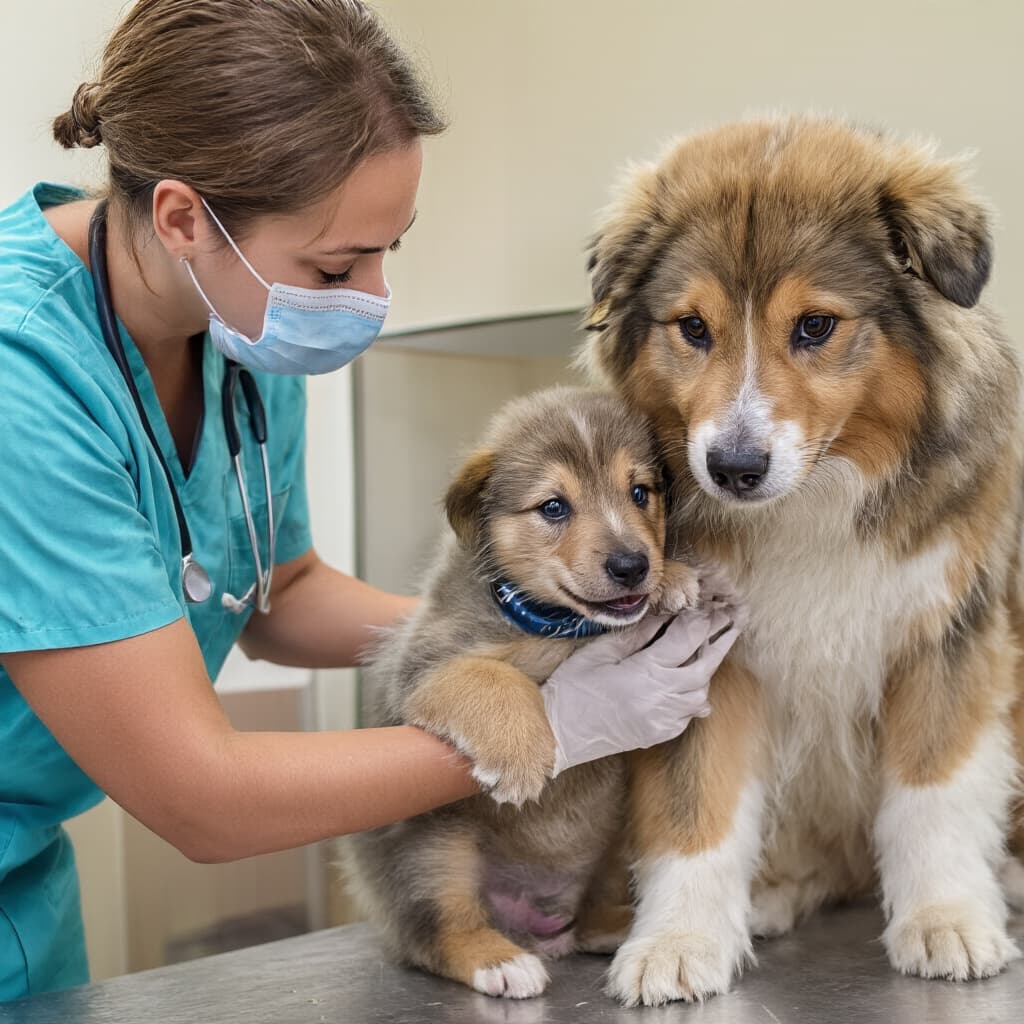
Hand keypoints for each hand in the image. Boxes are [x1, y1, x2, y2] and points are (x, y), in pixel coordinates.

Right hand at [540, 605, 740, 774]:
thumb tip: (664, 615)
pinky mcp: (660, 733)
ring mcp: (664, 719)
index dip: (700, 619)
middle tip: (732, 620)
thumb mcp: (600, 652)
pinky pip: (690, 713)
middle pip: (706, 665)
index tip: (708, 605)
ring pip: (702, 691)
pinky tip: (694, 683)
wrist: (559, 733)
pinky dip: (695, 695)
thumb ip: (638, 634)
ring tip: (713, 647)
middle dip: (721, 639)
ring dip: (709, 668)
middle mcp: (662, 697)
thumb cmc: (572, 689)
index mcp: (646, 672)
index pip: (687, 638)